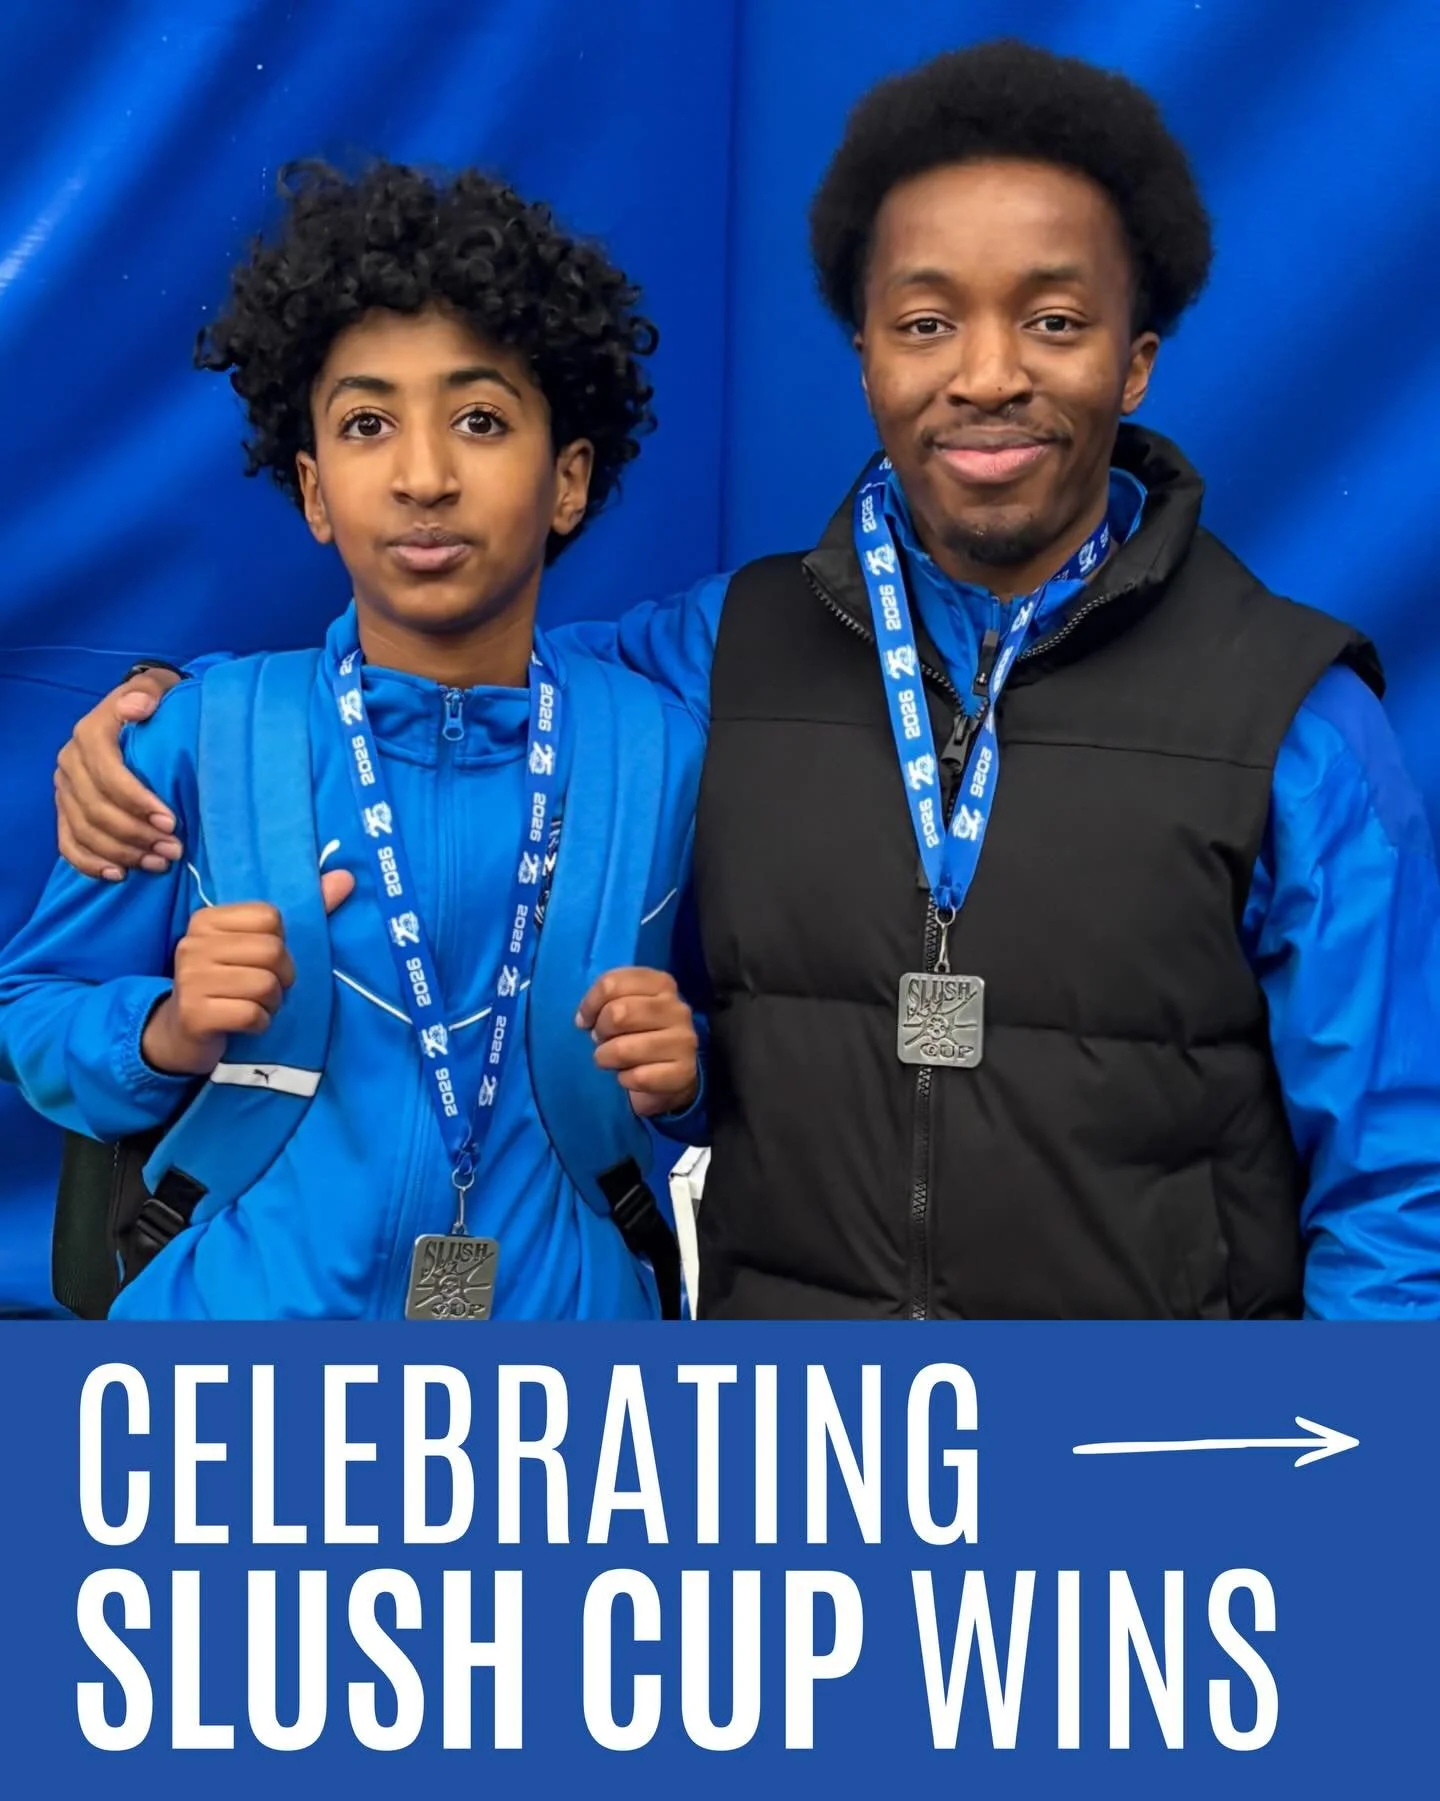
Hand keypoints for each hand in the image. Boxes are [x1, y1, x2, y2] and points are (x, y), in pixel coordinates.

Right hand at [55, 668, 183, 880]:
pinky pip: (68, 843)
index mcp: (91, 733)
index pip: (107, 773)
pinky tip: (119, 874)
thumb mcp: (158, 687)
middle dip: (137, 835)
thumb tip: (138, 707)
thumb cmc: (156, 704)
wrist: (139, 713)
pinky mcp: (65, 809)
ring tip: (160, 863)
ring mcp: (65, 789)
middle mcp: (70, 761)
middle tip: (174, 849)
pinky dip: (91, 864)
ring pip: (85, 831)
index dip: (137, 800)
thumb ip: (148, 691)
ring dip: (123, 853)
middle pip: (96, 809)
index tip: (170, 821)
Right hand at [141, 871, 354, 1075]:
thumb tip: (347, 877)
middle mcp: (192, 944)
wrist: (183, 1031)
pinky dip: (261, 1023)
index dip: (281, 943)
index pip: (270, 917)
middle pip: (272, 950)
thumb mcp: (258, 944)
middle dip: (282, 977)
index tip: (265, 960)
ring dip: (272, 1003)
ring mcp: (190, 979)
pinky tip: (247, 1023)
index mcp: (207, 919)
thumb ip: (307, 910)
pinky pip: (252, 1014)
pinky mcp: (194, 1014)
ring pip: (265, 984)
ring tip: (256, 1005)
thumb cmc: (230, 982)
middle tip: (267, 989)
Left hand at [575, 967, 699, 1118]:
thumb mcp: (624, 1006)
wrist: (671, 1074)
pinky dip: (625, 1080)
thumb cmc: (639, 1034)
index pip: (612, 983)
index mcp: (661, 984)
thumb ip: (604, 1001)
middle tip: (602, 1040)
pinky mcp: (684, 1071)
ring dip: (607, 1058)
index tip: (587, 1019)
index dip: (590, 1004)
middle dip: (600, 1031)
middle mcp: (677, 1008)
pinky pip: (637, 1077)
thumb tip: (584, 1019)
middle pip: (617, 1013)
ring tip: (613, 1060)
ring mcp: (684, 1041)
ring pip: (623, 1049)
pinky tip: (631, 1076)